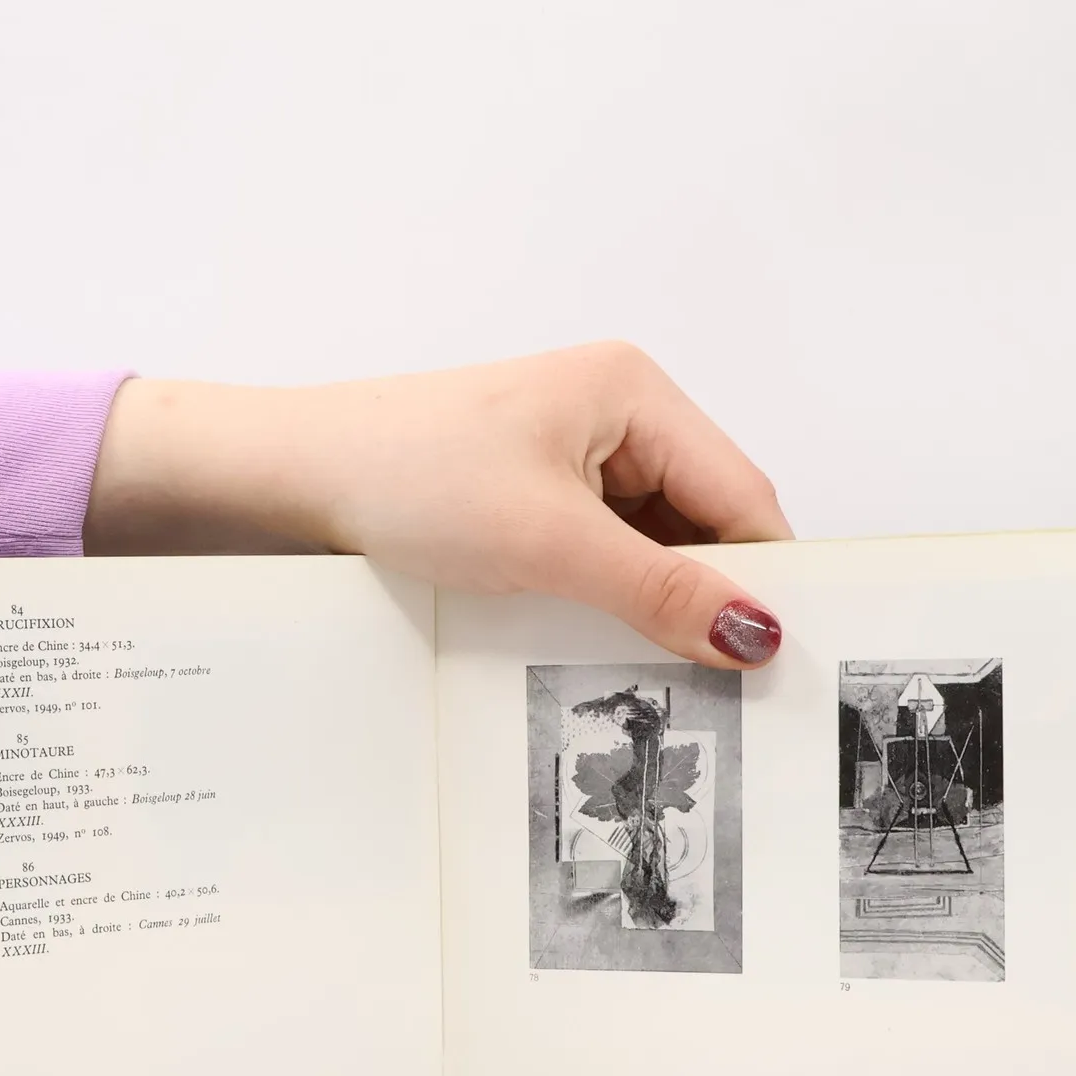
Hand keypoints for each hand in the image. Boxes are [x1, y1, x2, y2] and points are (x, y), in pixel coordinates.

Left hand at [84, 343, 792, 666]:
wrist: (294, 476)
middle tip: (724, 682)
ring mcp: (577, 453)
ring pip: (657, 542)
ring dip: (659, 600)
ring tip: (659, 667)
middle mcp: (619, 413)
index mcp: (636, 393)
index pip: (742, 495)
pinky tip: (604, 639)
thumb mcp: (550, 543)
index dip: (765, 577)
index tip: (782, 658)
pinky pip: (608, 550)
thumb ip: (661, 590)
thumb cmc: (407, 475)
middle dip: (711, 593)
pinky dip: (614, 595)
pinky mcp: (539, 491)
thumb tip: (755, 633)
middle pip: (706, 520)